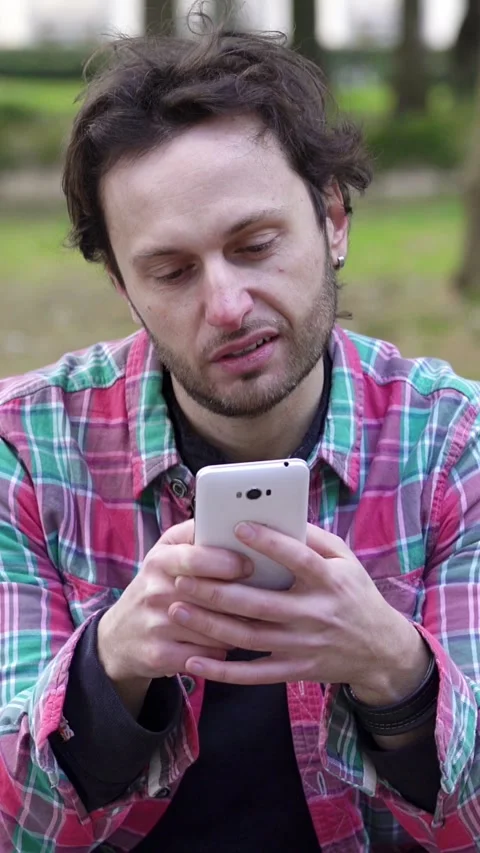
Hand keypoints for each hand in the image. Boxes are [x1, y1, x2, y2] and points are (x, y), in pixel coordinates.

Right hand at [97, 519, 251, 715]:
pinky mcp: (160, 655)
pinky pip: (208, 654)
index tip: (250, 565)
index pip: (196, 558)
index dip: (228, 561)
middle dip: (243, 597)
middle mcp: (155, 592)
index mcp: (159, 561)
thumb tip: (231, 519)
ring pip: (215, 628)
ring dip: (239, 626)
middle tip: (263, 596)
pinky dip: (223, 650)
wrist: (120, 635)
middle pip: (211, 595)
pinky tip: (228, 642)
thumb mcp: (165, 554)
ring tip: (254, 619)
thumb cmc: (155, 586)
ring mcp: (156, 625)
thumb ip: (193, 535)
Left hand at [169, 522, 429, 701]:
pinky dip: (222, 671)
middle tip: (182, 577)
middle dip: (216, 591)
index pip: (298, 558)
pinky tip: (193, 660)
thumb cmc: (356, 595)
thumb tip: (280, 516)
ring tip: (177, 609)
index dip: (269, 542)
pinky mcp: (295, 670)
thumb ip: (315, 539)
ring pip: (248, 638)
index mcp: (330, 582)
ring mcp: (303, 646)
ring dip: (209, 625)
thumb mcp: (347, 561)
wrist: (381, 651)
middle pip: (259, 603)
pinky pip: (253, 674)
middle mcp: (315, 614)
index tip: (237, 526)